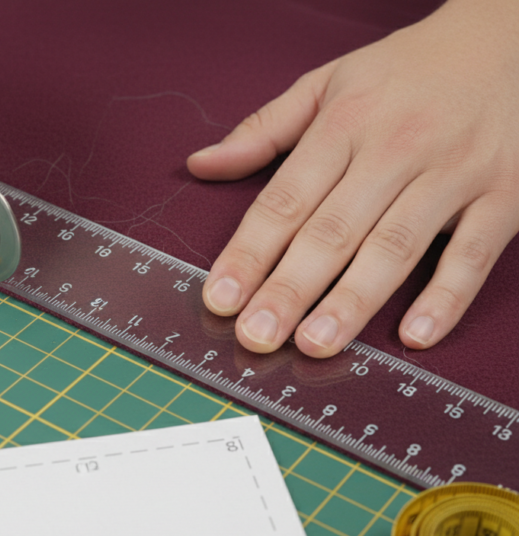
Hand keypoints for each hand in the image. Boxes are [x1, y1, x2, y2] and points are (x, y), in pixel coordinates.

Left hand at [186, 0, 518, 357]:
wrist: (507, 39)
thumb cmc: (406, 71)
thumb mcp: (326, 83)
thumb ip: (262, 130)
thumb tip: (200, 164)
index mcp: (343, 125)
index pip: (285, 199)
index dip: (248, 252)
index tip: (219, 297)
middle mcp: (394, 150)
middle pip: (332, 231)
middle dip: (289, 288)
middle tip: (255, 335)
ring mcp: (451, 175)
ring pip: (394, 247)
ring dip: (353, 300)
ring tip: (314, 344)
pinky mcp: (503, 197)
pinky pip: (473, 253)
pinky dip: (446, 296)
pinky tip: (413, 335)